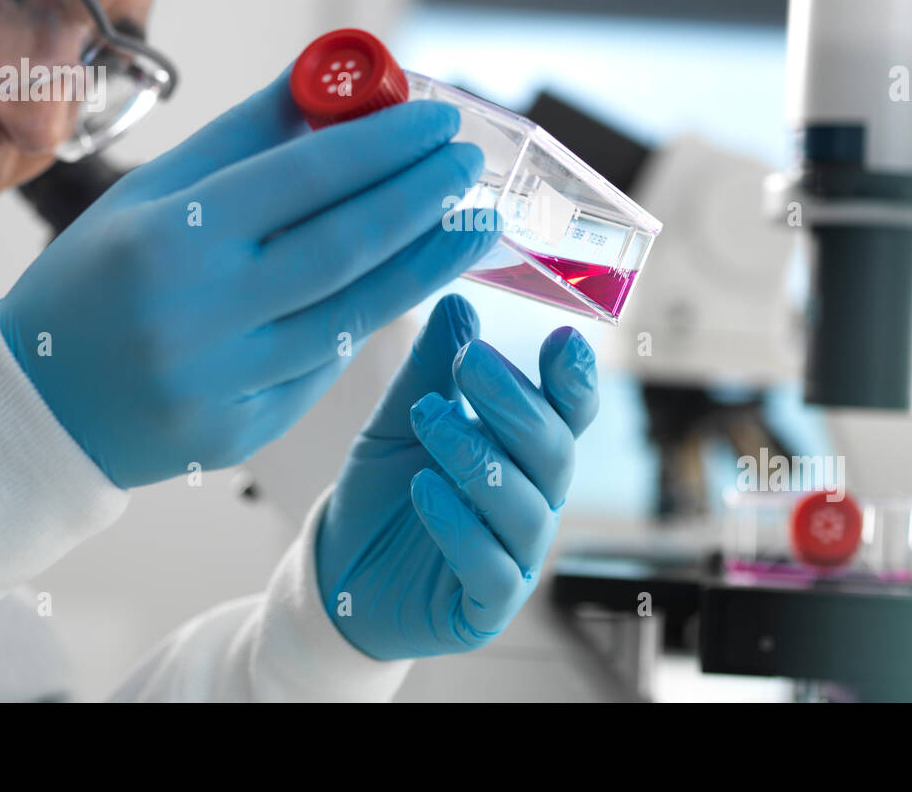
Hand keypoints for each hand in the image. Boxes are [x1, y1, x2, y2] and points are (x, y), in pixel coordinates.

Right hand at [0, 70, 499, 487]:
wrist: (37, 404)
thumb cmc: (94, 278)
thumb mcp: (150, 193)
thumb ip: (245, 137)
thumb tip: (333, 78)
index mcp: (168, 239)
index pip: (305, 177)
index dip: (385, 144)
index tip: (439, 118)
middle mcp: (199, 313)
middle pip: (345, 246)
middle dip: (423, 197)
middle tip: (471, 163)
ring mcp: (223, 383)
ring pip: (353, 315)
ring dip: (426, 265)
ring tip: (474, 224)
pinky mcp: (242, 433)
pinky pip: (325, 365)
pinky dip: (369, 318)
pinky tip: (405, 282)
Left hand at [316, 294, 598, 659]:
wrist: (337, 571)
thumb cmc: (381, 490)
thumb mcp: (398, 421)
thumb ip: (431, 370)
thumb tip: (458, 304)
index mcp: (524, 452)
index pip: (567, 414)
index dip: (573, 382)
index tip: (563, 340)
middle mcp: (532, 500)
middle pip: (551, 453)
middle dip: (516, 405)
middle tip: (472, 362)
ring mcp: (514, 556)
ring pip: (526, 509)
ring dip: (481, 459)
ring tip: (432, 421)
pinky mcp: (485, 607)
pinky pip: (492, 570)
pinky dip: (461, 528)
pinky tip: (423, 489)